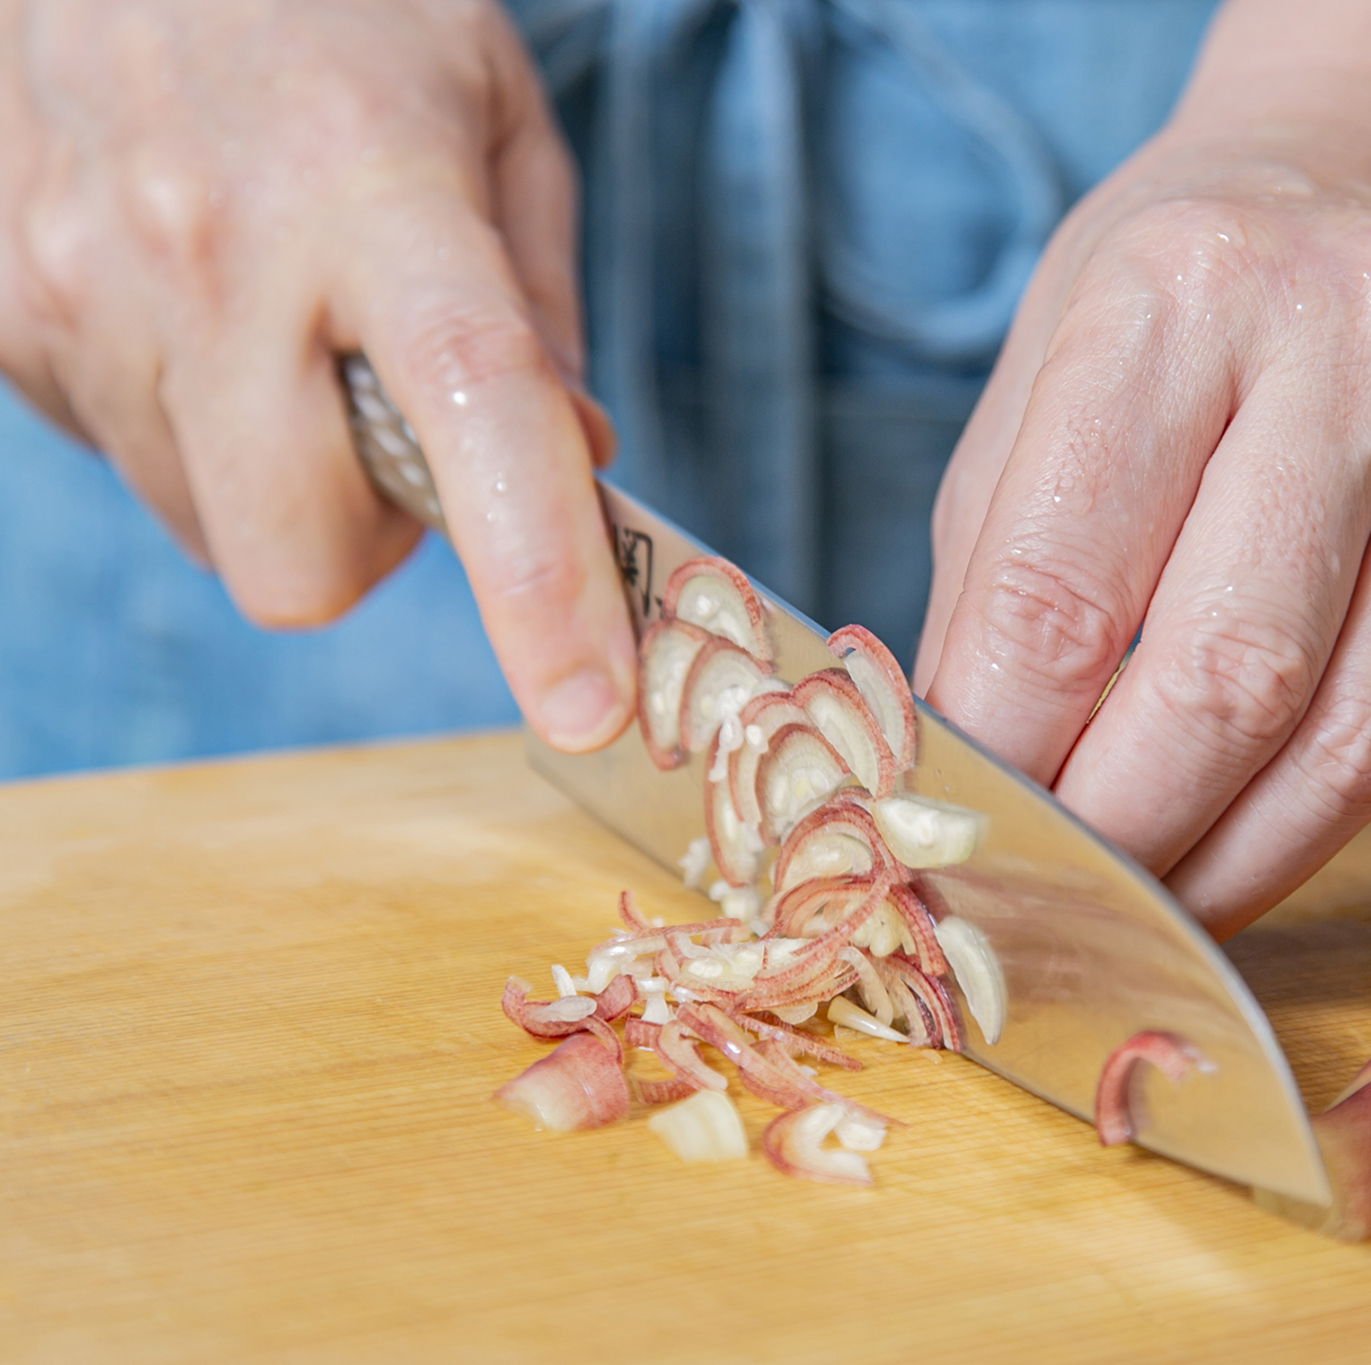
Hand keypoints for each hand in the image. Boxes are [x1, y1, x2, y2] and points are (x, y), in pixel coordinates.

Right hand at [0, 0, 635, 750]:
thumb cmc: (338, 16)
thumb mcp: (494, 115)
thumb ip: (543, 301)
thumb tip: (574, 461)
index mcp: (376, 189)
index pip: (472, 413)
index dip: (537, 579)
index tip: (588, 701)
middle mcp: (213, 250)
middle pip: (302, 563)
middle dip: (369, 541)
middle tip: (391, 425)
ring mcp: (82, 287)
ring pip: (212, 530)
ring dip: (275, 476)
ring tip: (279, 325)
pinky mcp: (5, 316)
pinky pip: (125, 462)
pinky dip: (185, 425)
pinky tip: (193, 307)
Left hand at [916, 0, 1370, 935]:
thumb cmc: (1181, 297)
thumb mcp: (1042, 378)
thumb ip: (997, 579)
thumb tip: (968, 780)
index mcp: (1177, 297)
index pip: (1060, 587)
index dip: (1000, 754)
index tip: (954, 838)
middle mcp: (1351, 348)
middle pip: (1228, 677)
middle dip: (1125, 833)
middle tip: (1056, 903)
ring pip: (1356, 733)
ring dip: (1237, 862)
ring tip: (1153, 910)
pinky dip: (1317, 813)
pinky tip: (1245, 837)